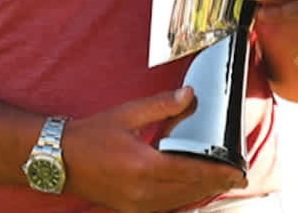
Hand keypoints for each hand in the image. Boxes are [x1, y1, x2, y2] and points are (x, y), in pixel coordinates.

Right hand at [60, 88, 246, 212]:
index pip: (192, 172)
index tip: (238, 172)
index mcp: (144, 165)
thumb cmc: (92, 134)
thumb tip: (189, 95)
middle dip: (215, 185)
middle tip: (236, 178)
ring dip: (199, 193)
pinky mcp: (129, 209)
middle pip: (189, 191)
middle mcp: (142, 190)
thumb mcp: (128, 113)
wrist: (59, 158)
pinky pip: (163, 207)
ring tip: (218, 182)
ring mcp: (135, 204)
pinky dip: (180, 199)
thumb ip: (162, 105)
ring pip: (178, 202)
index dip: (218, 173)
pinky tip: (189, 189)